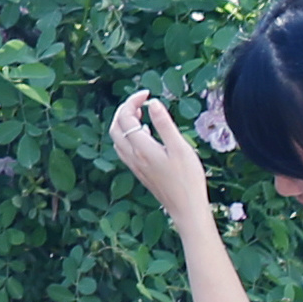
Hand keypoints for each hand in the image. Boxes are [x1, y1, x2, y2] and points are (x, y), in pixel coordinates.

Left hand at [109, 89, 210, 229]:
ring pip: (117, 139)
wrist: (186, 208)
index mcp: (141, 148)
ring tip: (141, 114)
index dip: (132, 101)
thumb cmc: (187, 179)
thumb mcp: (179, 147)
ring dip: (124, 123)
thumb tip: (152, 103)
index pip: (125, 117)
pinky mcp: (139, 172)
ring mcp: (135, 165)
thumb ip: (164, 124)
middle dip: (124, 110)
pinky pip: (124, 149)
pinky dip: (128, 136)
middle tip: (140, 102)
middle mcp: (133, 156)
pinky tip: (145, 134)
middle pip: (115, 127)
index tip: (147, 93)